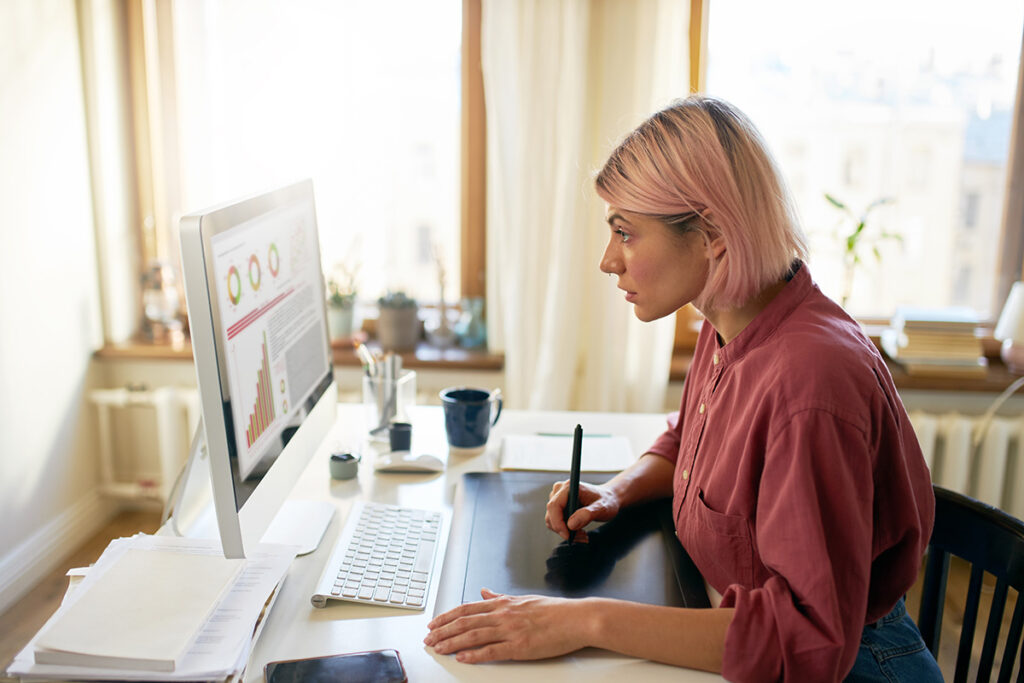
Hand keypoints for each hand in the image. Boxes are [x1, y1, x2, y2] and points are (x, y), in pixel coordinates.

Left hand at [424, 589, 588, 662]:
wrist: (577, 619)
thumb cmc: (554, 611)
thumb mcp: (523, 599)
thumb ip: (500, 597)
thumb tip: (484, 590)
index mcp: (503, 603)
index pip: (467, 608)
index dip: (447, 616)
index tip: (433, 624)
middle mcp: (503, 615)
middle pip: (465, 621)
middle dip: (443, 631)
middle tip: (428, 639)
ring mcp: (511, 630)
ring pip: (473, 635)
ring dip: (452, 642)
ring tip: (438, 649)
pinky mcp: (520, 646)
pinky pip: (492, 651)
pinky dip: (474, 655)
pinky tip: (462, 658)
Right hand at [545, 480, 620, 541]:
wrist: (608, 498)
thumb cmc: (607, 501)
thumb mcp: (602, 508)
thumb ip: (587, 514)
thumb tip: (570, 525)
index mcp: (568, 487)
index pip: (554, 506)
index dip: (558, 523)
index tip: (568, 536)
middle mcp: (559, 490)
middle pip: (551, 515)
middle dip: (564, 530)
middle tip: (582, 537)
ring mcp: (557, 498)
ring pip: (552, 520)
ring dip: (565, 532)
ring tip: (583, 535)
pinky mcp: (558, 506)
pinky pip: (555, 522)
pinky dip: (565, 530)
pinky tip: (579, 532)